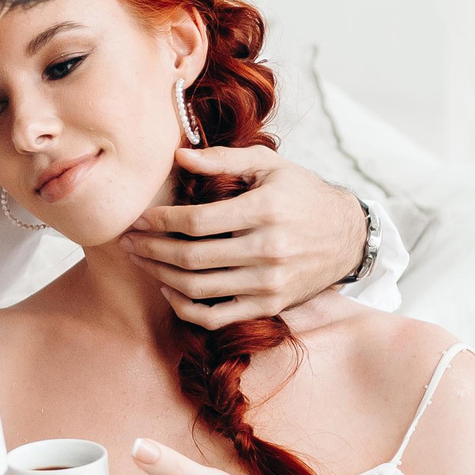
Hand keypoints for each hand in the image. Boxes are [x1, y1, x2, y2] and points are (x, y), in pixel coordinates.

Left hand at [120, 149, 366, 328]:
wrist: (347, 236)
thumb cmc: (302, 194)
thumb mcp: (270, 166)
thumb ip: (223, 160)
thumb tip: (179, 157)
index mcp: (265, 211)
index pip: (197, 222)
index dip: (160, 222)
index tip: (138, 218)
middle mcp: (268, 250)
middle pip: (191, 257)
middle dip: (150, 248)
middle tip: (127, 240)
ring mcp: (269, 284)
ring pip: (198, 288)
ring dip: (159, 274)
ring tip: (140, 260)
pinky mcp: (269, 306)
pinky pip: (215, 317)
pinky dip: (184, 307)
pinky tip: (167, 288)